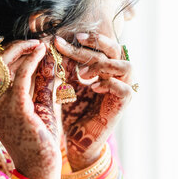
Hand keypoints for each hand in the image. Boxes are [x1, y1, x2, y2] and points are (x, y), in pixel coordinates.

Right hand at [0, 40, 61, 178]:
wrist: (39, 170)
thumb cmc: (38, 141)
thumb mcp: (38, 107)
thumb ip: (41, 84)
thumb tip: (46, 58)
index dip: (9, 52)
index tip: (28, 45)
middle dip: (16, 47)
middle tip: (36, 42)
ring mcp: (0, 107)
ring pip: (7, 65)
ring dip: (25, 50)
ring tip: (41, 45)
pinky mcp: (16, 109)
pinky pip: (22, 75)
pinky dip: (31, 60)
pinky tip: (41, 52)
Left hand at [54, 33, 133, 170]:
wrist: (78, 139)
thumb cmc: (72, 111)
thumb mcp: (66, 85)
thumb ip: (64, 67)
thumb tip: (51, 45)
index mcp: (105, 69)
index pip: (100, 46)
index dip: (82, 40)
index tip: (59, 40)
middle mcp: (117, 76)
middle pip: (114, 50)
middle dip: (93, 44)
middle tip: (74, 41)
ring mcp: (123, 90)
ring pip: (126, 66)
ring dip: (103, 64)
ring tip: (81, 72)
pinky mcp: (122, 106)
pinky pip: (124, 89)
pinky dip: (109, 84)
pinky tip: (91, 87)